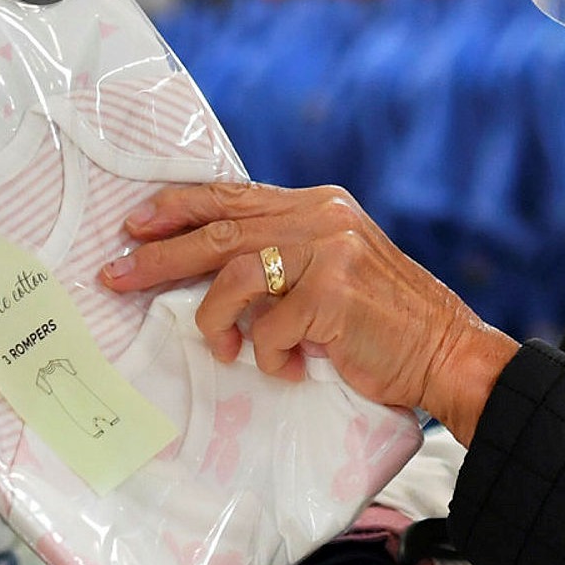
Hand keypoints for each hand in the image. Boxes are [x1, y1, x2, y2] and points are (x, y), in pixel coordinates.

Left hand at [98, 181, 517, 442]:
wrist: (447, 351)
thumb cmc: (382, 322)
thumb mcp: (333, 269)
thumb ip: (284, 255)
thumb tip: (208, 268)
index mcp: (318, 206)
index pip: (233, 196)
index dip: (178, 207)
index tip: (134, 223)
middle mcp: (322, 218)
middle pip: (219, 230)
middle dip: (159, 256)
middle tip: (117, 276)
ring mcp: (329, 252)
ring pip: (233, 276)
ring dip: (215, 320)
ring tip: (222, 348)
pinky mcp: (332, 294)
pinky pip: (268, 329)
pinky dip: (268, 356)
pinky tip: (284, 368)